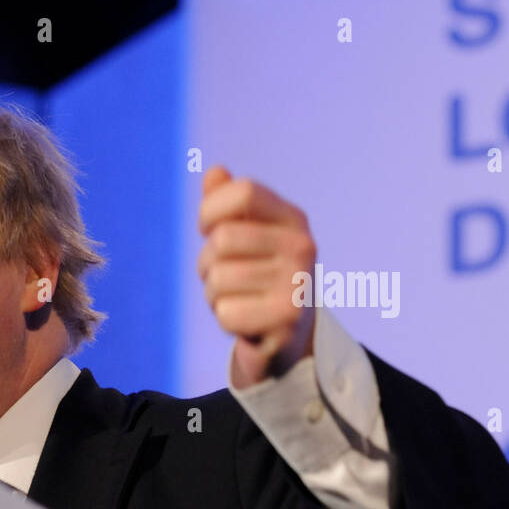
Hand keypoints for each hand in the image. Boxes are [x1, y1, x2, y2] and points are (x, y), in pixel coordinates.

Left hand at [197, 165, 316, 388]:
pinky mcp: (288, 321)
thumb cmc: (259, 277)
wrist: (289, 336)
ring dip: (213, 294)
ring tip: (235, 299)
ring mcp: (298, 284)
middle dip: (206, 261)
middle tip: (221, 276)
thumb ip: (228, 204)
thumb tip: (215, 172)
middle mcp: (302, 247)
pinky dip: (225, 320)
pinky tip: (245, 321)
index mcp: (294, 220)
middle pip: (223, 239)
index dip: (211, 210)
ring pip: (218, 279)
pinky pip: (226, 313)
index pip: (244, 193)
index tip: (208, 230)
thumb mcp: (246, 235)